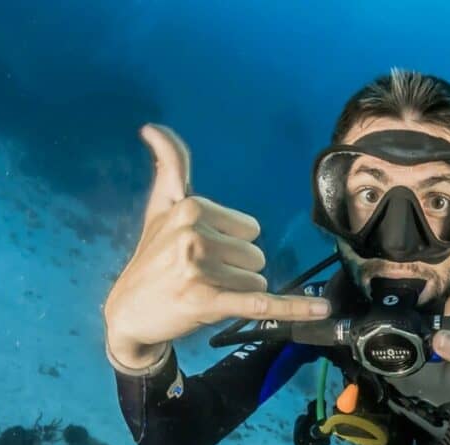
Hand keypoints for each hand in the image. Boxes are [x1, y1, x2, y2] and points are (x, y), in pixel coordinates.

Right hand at [103, 124, 330, 368]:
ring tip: (203, 292)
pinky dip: (294, 308)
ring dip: (236, 293)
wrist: (127, 311)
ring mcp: (199, 269)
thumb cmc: (151, 258)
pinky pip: (262, 303)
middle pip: (256, 255)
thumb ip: (170, 167)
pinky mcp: (207, 302)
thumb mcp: (160, 208)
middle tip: (200, 276)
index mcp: (191, 208)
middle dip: (235, 270)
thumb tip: (154, 126)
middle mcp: (194, 235)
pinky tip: (322, 309)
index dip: (231, 244)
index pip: (250, 229)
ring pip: (257, 281)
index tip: (199, 251)